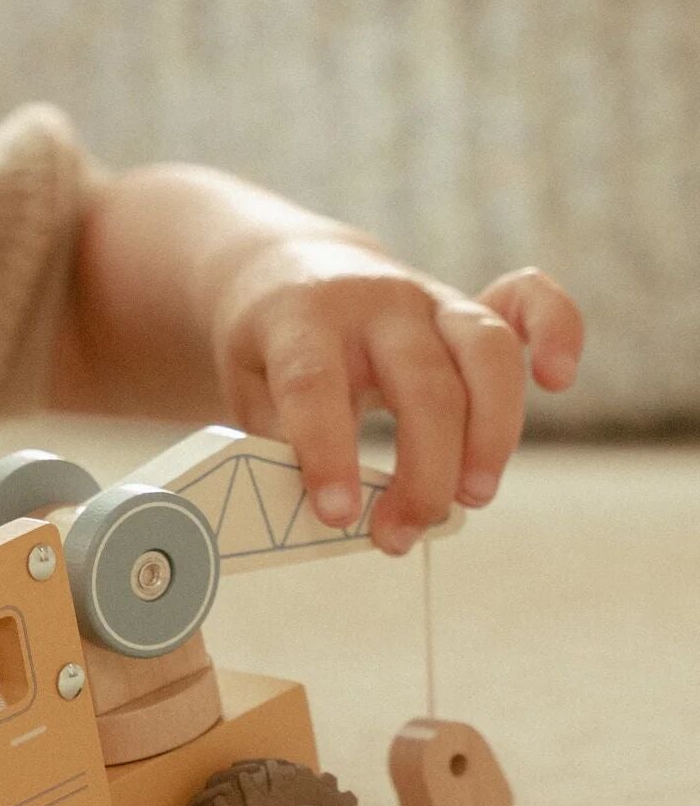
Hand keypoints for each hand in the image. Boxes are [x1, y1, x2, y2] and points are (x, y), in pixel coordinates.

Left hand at [209, 243, 583, 552]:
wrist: (285, 271)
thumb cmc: (268, 348)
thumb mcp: (247, 389)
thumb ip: (282, 445)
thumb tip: (332, 517)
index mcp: (299, 317)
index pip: (314, 383)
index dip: (327, 452)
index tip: (337, 515)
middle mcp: (373, 301)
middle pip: (420, 381)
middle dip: (423, 469)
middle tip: (400, 534)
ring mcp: (427, 298)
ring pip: (485, 352)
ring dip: (491, 433)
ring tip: (473, 498)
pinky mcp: (467, 305)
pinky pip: (528, 301)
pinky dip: (558, 329)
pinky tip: (557, 379)